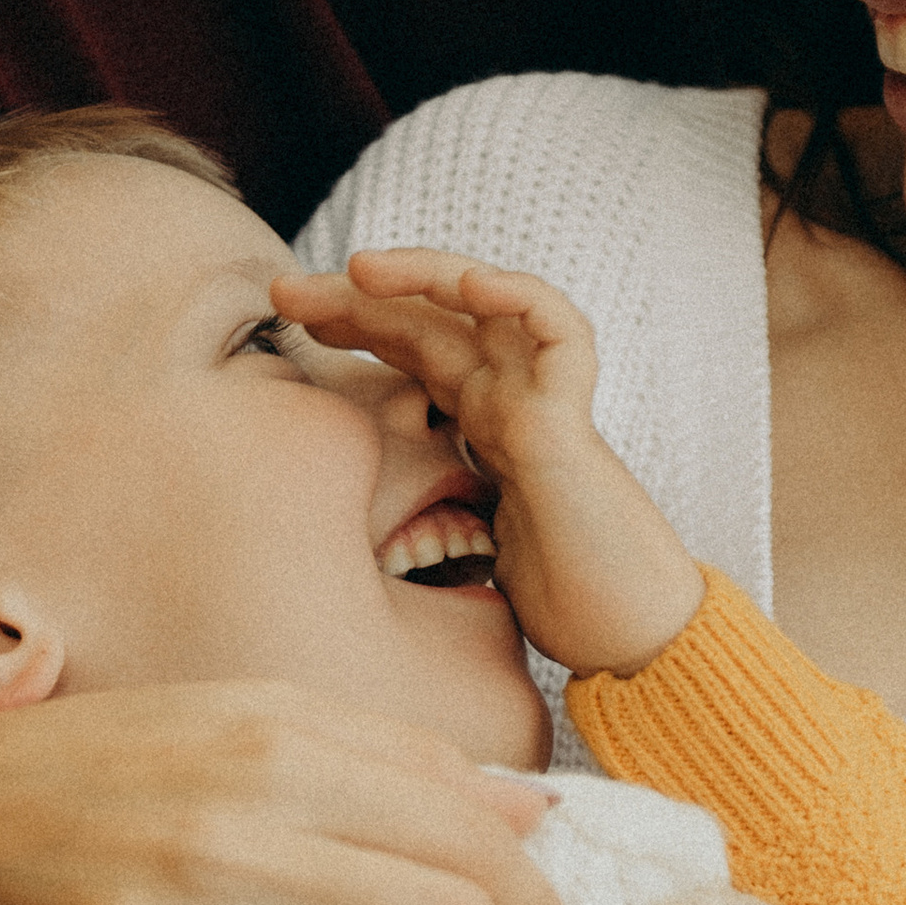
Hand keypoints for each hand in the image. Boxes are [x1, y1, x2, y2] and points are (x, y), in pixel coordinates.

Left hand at [274, 250, 703, 675]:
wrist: (623, 637)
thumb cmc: (558, 602)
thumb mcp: (458, 549)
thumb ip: (418, 520)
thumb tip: (337, 534)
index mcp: (480, 423)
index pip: (411, 348)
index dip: (352, 323)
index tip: (285, 319)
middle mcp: (508, 398)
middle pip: (430, 317)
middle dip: (357, 294)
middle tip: (281, 290)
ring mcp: (541, 401)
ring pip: (487, 302)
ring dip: (424, 273)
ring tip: (361, 266)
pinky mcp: (574, 418)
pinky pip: (559, 329)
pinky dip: (519, 297)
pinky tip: (472, 284)